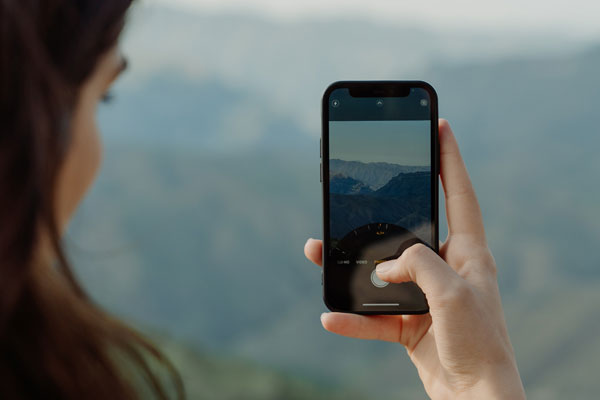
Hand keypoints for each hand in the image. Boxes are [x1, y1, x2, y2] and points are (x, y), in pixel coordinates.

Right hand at [304, 120, 524, 398]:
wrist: (477, 399)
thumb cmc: (480, 343)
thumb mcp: (452, 292)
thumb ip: (418, 264)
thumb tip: (384, 265)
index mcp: (468, 253)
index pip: (459, 193)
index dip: (449, 158)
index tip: (439, 127)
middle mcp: (446, 269)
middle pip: (405, 231)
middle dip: (375, 215)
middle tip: (350, 195)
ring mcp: (426, 297)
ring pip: (380, 272)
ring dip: (349, 267)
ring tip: (318, 252)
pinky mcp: (410, 324)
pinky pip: (374, 316)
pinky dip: (353, 318)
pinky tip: (330, 317)